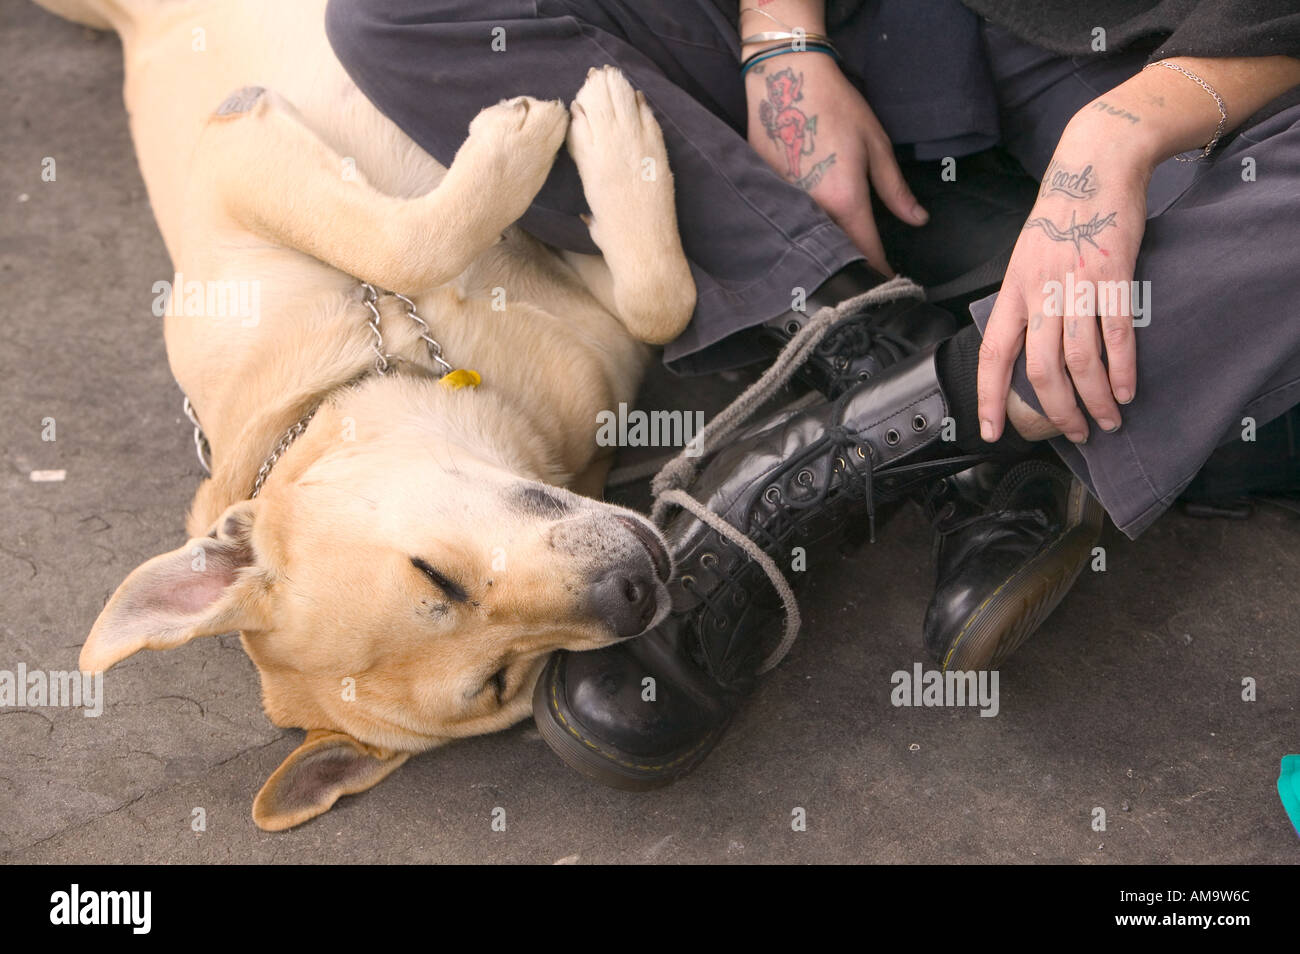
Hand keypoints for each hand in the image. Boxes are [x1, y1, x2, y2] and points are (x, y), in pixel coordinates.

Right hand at [744, 50, 927, 274]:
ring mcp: (785, 204)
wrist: (787, 80)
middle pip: (835, 252)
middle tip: (867, 269)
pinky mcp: (768, 194)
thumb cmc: (835, 106)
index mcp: (845, 200)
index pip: (865, 252)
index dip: (880, 271)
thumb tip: (917, 219)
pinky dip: (803, 229)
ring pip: (810, 241)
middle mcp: (812, 210)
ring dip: (827, 248)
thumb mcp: (876, 145)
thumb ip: (895, 190)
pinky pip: (790, 222)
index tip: (889, 282)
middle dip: (852, 264)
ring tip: (842, 254)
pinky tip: (812, 227)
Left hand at [977, 113, 1153, 443]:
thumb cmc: (1063, 215)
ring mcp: (1077, 284)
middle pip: (1041, 369)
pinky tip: (1125, 392)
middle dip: (1057, 411)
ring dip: (1094, 400)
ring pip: (1080, 360)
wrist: (1096, 163)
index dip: (987, 396)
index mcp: (1013, 290)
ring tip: (1106, 422)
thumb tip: (1025, 344)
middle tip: (1073, 433)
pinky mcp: (1114, 275)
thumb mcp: (1027, 258)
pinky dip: (1121, 370)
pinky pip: (1116, 334)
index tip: (991, 430)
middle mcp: (1040, 291)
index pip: (993, 353)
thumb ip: (1026, 300)